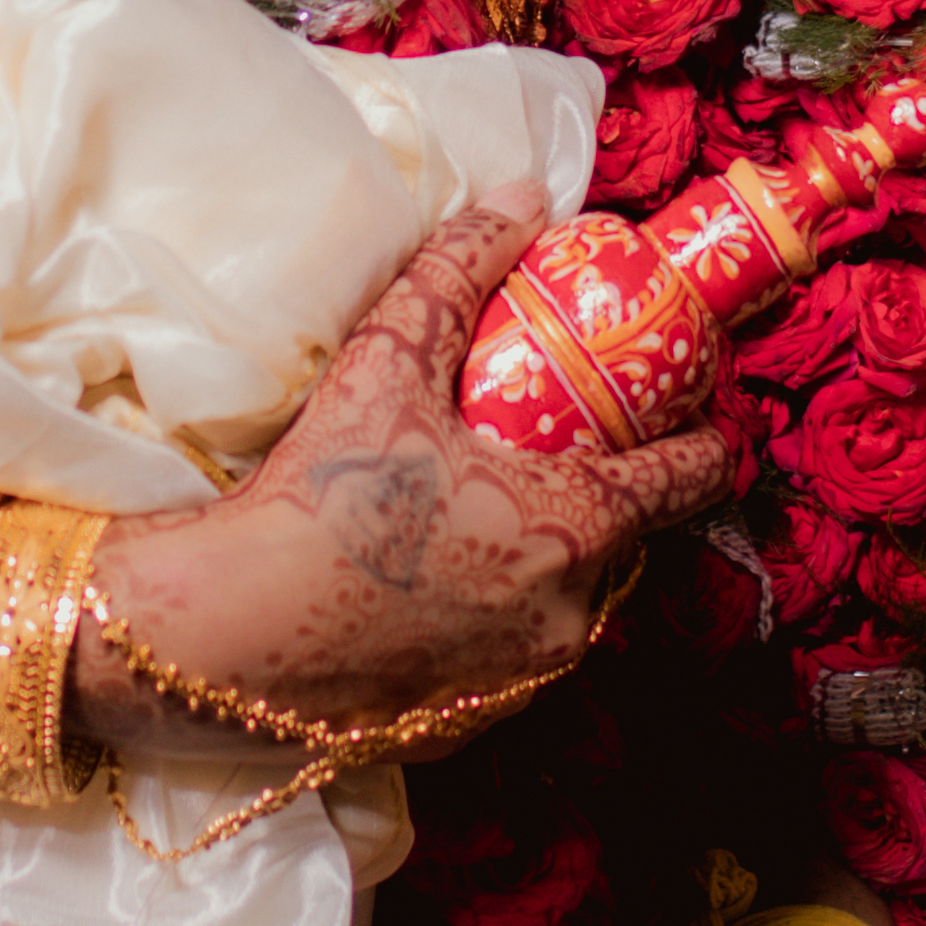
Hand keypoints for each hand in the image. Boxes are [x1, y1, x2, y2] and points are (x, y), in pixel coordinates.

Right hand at [77, 197, 730, 760]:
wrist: (223, 637)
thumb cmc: (318, 496)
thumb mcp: (389, 360)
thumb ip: (461, 270)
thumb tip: (526, 200)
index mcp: (576, 525)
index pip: (694, 476)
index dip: (703, 431)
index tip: (687, 402)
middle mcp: (572, 613)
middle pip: (632, 536)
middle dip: (607, 486)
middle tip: (557, 439)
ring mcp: (526, 679)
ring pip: (573, 599)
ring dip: (550, 553)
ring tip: (486, 506)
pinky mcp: (472, 724)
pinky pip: (514, 653)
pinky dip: (495, 613)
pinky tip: (435, 579)